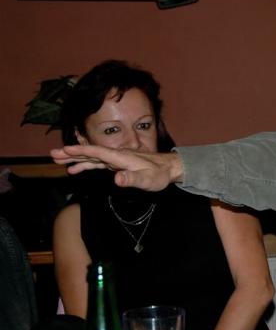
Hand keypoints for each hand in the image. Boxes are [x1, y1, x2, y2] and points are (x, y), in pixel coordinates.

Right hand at [50, 145, 182, 190]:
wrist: (168, 168)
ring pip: (92, 158)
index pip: (98, 152)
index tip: (66, 149)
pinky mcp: (117, 164)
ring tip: (58, 160)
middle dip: (72, 153)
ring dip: (75, 158)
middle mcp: (116, 156)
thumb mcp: (147, 180)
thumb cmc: (158, 174)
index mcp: (121, 157)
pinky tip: (75, 169)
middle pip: (91, 153)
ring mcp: (116, 160)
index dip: (82, 151)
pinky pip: (98, 164)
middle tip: (53, 154)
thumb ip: (132, 179)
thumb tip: (117, 179)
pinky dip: (86, 165)